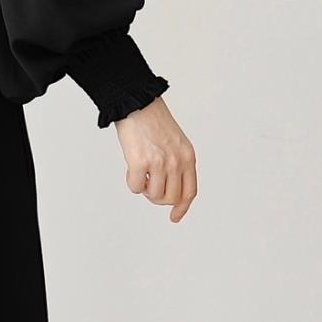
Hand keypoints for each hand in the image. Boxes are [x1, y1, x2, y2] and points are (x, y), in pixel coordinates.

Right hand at [115, 97, 196, 222]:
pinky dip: (131, 182)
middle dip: (158, 197)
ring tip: (141, 174)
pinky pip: (135, 187)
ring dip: (145, 189)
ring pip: (153, 195)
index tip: (174, 217)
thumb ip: (178, 164)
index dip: (182, 207)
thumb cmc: (153, 120)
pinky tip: (131, 169)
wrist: (137, 103)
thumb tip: (169, 190)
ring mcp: (159, 163)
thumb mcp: (176, 142)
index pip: (190, 191)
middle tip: (149, 185)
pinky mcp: (140, 162)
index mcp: (188, 157)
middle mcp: (176, 162)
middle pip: (171, 197)